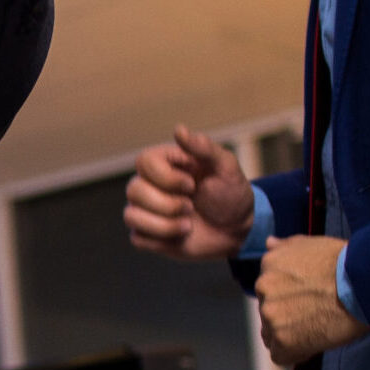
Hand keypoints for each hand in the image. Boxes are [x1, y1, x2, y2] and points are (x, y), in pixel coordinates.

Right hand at [126, 127, 254, 259]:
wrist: (237, 229)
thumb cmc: (231, 193)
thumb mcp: (225, 167)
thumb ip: (203, 147)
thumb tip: (179, 130)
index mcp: (165, 162)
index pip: (143, 162)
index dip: (165, 177)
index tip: (192, 185)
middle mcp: (150, 184)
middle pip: (134, 191)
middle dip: (167, 204)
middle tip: (191, 208)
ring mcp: (147, 210)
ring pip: (131, 216)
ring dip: (164, 225)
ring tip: (188, 225)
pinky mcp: (148, 234)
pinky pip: (137, 238)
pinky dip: (161, 240)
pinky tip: (180, 236)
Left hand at [255, 235, 365, 366]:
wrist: (361, 285)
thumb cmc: (344, 263)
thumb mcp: (313, 244)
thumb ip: (287, 246)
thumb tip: (270, 243)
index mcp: (269, 264)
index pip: (269, 289)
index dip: (290, 298)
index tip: (309, 299)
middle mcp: (263, 289)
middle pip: (269, 312)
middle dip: (288, 316)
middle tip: (316, 314)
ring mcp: (271, 316)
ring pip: (272, 335)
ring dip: (290, 335)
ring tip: (317, 329)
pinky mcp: (283, 341)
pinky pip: (281, 356)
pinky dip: (297, 353)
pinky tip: (315, 342)